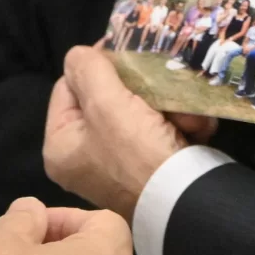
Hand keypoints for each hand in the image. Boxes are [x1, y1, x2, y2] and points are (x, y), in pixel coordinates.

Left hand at [46, 44, 191, 216]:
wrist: (187, 202)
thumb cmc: (138, 153)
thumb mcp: (106, 104)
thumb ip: (87, 69)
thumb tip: (78, 54)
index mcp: (60, 146)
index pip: (67, 87)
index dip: (94, 66)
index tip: (122, 52)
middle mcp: (83, 158)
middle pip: (105, 99)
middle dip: (142, 91)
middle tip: (159, 84)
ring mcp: (116, 165)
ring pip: (138, 111)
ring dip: (167, 106)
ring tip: (184, 114)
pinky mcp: (149, 168)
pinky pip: (158, 131)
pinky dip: (179, 125)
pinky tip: (194, 128)